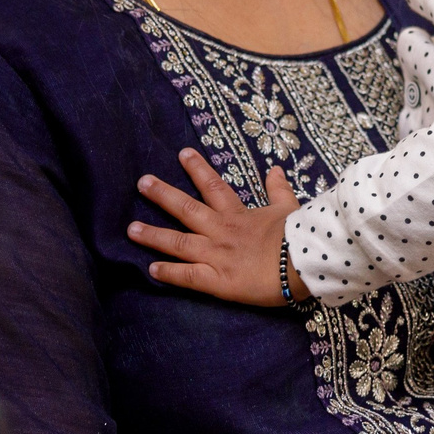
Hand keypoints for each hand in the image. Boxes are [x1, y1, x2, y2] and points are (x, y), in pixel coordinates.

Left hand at [130, 148, 296, 307]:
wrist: (302, 261)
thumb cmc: (299, 235)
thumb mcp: (289, 208)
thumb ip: (279, 190)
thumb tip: (275, 170)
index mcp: (238, 214)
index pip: (213, 186)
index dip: (196, 169)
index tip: (181, 153)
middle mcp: (221, 230)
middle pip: (186, 209)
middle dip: (162, 195)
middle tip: (141, 182)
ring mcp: (216, 255)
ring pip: (178, 242)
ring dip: (153, 234)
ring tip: (131, 229)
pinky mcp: (217, 280)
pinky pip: (187, 276)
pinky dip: (168, 273)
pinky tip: (150, 269)